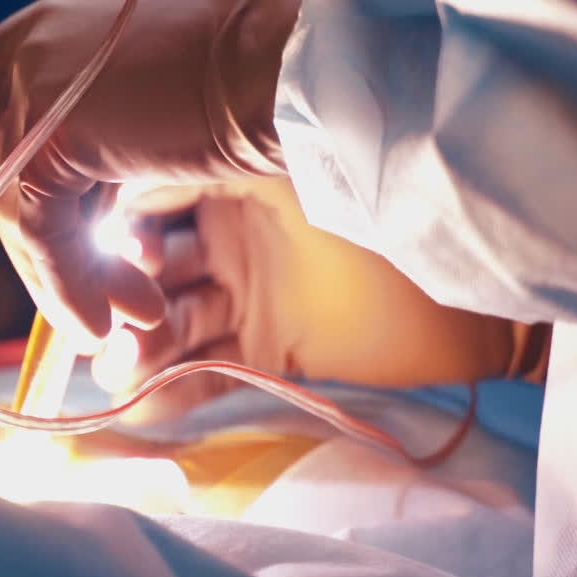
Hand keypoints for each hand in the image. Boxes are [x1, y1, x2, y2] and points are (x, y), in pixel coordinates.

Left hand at [0, 0, 314, 344]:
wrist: (298, 65)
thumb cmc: (269, 76)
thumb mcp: (176, 90)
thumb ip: (122, 126)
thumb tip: (101, 209)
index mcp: (73, 14)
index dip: (18, 146)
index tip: (70, 204)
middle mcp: (41, 36)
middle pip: (0, 150)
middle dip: (46, 225)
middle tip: (102, 280)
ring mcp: (36, 79)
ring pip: (15, 199)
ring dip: (62, 272)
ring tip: (121, 318)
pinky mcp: (48, 134)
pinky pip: (39, 230)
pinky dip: (65, 283)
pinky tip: (103, 321)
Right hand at [92, 178, 516, 420]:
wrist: (472, 285)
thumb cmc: (377, 202)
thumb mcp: (283, 173)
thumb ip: (202, 173)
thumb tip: (117, 196)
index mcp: (224, 180)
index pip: (145, 206)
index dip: (122, 235)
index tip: (116, 254)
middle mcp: (225, 237)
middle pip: (149, 272)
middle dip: (121, 298)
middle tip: (104, 328)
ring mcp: (246, 297)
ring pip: (171, 324)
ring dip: (139, 348)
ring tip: (117, 370)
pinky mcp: (270, 351)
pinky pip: (207, 372)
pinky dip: (172, 391)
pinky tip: (138, 403)